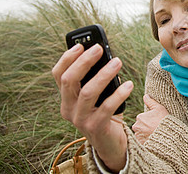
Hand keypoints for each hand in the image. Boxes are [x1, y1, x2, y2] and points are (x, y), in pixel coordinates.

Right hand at [52, 43, 132, 171]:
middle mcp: (68, 108)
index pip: (58, 75)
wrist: (110, 143)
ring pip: (87, 92)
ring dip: (103, 74)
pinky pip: (107, 107)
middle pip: (69, 80)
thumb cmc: (104, 112)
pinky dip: (119, 94)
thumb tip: (106, 56)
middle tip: (100, 48)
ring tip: (118, 62)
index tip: (80, 45)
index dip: (67, 58)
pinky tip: (129, 85)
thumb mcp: (96, 95)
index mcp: (65, 98)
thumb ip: (95, 79)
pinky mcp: (96, 127)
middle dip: (84, 61)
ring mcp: (80, 119)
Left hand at [132, 94, 168, 143]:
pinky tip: (153, 139)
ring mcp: (138, 136)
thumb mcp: (159, 108)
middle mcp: (136, 126)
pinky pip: (142, 141)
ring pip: (140, 133)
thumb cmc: (164, 121)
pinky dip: (146, 140)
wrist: (168, 136)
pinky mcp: (140, 144)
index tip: (155, 121)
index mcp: (139, 117)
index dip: (149, 119)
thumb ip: (150, 102)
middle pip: (140, 125)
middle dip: (146, 126)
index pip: (142, 117)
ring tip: (155, 133)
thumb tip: (145, 96)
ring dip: (145, 133)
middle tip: (155, 127)